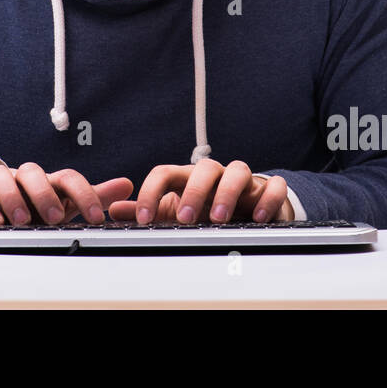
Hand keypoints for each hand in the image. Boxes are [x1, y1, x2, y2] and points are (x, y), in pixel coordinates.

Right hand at [0, 161, 133, 226]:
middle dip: (44, 194)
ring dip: (12, 196)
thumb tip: (127, 185)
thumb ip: (93, 195)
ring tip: (21, 220)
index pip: (68, 178)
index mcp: (48, 180)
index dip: (84, 194)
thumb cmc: (33, 203)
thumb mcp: (64, 202)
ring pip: (1, 177)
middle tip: (55, 217)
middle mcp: (23, 178)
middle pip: (33, 172)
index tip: (95, 217)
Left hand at [107, 158, 292, 224]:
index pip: (165, 173)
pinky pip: (273, 186)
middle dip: (194, 193)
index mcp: (188, 177)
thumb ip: (146, 209)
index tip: (143, 219)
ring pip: (238, 170)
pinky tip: (258, 217)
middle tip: (186, 218)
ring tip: (220, 217)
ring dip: (228, 192)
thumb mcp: (174, 210)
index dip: (150, 193)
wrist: (247, 208)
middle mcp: (215, 174)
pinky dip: (267, 199)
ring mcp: (243, 180)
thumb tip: (114, 209)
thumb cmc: (207, 207)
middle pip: (203, 168)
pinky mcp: (267, 190)